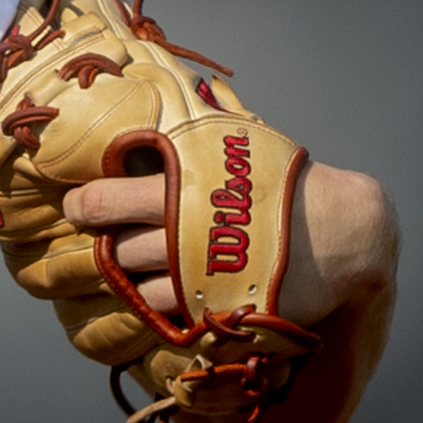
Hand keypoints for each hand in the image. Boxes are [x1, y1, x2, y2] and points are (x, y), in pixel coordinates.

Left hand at [67, 162, 400, 330]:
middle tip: (100, 239)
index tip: (75, 206)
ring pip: (136, 286)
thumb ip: (189, 140)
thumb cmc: (288, 181)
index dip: (81, 206)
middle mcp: (183, 236)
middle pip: (114, 248)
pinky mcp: (219, 309)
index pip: (103, 201)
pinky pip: (170, 315)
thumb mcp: (235, 147)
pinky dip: (158, 306)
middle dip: (101, 245)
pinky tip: (161, 293)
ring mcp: (200, 278)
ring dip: (128, 279)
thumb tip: (152, 107)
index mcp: (181, 189)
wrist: (348, 231)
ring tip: (132, 267)